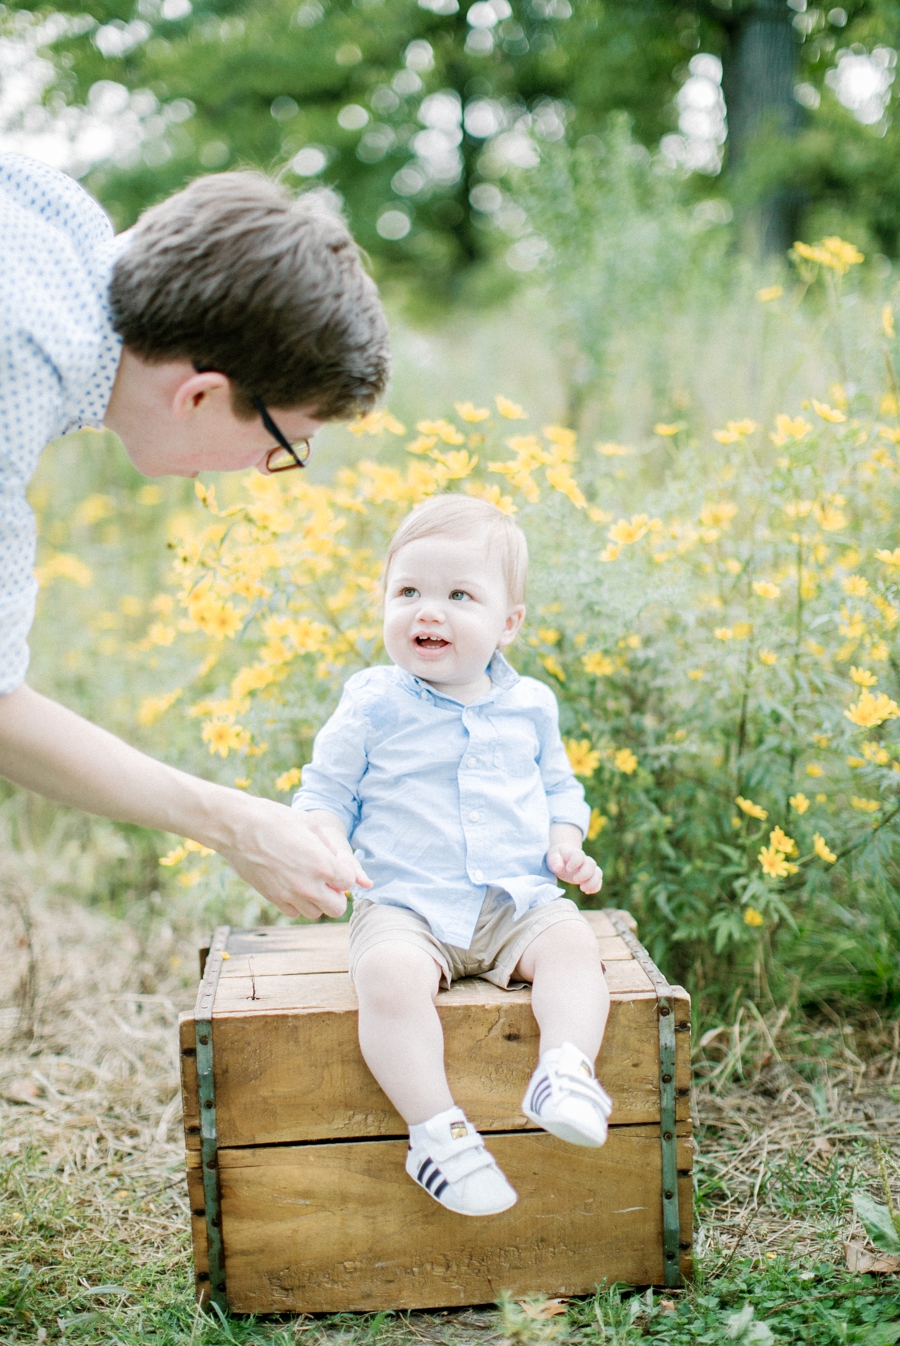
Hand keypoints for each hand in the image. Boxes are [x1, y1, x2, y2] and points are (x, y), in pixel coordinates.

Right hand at [215, 798, 369, 920]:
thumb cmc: (276, 819)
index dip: (344, 873)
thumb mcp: (311, 825)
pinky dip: (298, 903)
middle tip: (326, 877)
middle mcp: (308, 885)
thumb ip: (334, 850)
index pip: (349, 883)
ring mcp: (289, 895)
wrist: (237, 826)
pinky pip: (295, 912)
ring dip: (317, 900)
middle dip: (336, 894)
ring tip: (308, 880)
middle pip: (337, 908)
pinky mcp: (273, 899)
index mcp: (323, 864)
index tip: (335, 864)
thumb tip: (352, 871)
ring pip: (316, 913)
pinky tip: (292, 885)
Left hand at [547, 844, 603, 894]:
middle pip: (591, 864)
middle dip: (585, 874)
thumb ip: (554, 861)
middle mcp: (584, 860)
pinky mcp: (590, 876)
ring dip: (593, 882)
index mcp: (574, 853)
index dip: (575, 862)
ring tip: (582, 889)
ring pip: (598, 873)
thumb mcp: (552, 857)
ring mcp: (589, 868)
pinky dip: (595, 887)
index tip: (568, 869)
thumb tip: (558, 867)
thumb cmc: (557, 857)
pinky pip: (598, 881)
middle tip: (575, 880)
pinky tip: (587, 891)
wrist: (563, 857)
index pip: (579, 855)